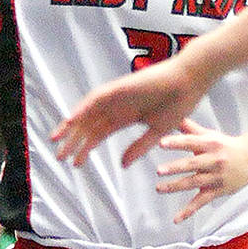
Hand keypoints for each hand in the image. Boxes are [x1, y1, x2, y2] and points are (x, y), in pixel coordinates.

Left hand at [52, 59, 207, 169]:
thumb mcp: (157, 133)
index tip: (76, 164)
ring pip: (88, 112)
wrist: (190, 82)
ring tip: (57, 139)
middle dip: (73, 141)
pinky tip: (71, 120)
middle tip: (59, 157)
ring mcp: (117, 96)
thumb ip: (139, 148)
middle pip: (89, 125)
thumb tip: (122, 165)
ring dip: (72, 125)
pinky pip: (96, 98)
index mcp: (126, 117)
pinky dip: (82, 108)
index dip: (86, 149)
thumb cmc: (179, 104)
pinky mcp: (120, 87)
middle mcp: (117, 107)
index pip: (98, 134)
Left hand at [154, 120, 247, 220]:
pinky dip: (188, 211)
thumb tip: (174, 116)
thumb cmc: (226, 146)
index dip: (176, 142)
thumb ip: (190, 129)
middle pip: (193, 164)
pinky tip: (176, 219)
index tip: (161, 143)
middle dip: (176, 167)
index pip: (191, 142)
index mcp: (211, 144)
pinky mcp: (217, 191)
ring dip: (176, 186)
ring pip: (194, 183)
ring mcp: (216, 177)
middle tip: (159, 170)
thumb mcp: (210, 135)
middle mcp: (214, 160)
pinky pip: (201, 202)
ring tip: (159, 188)